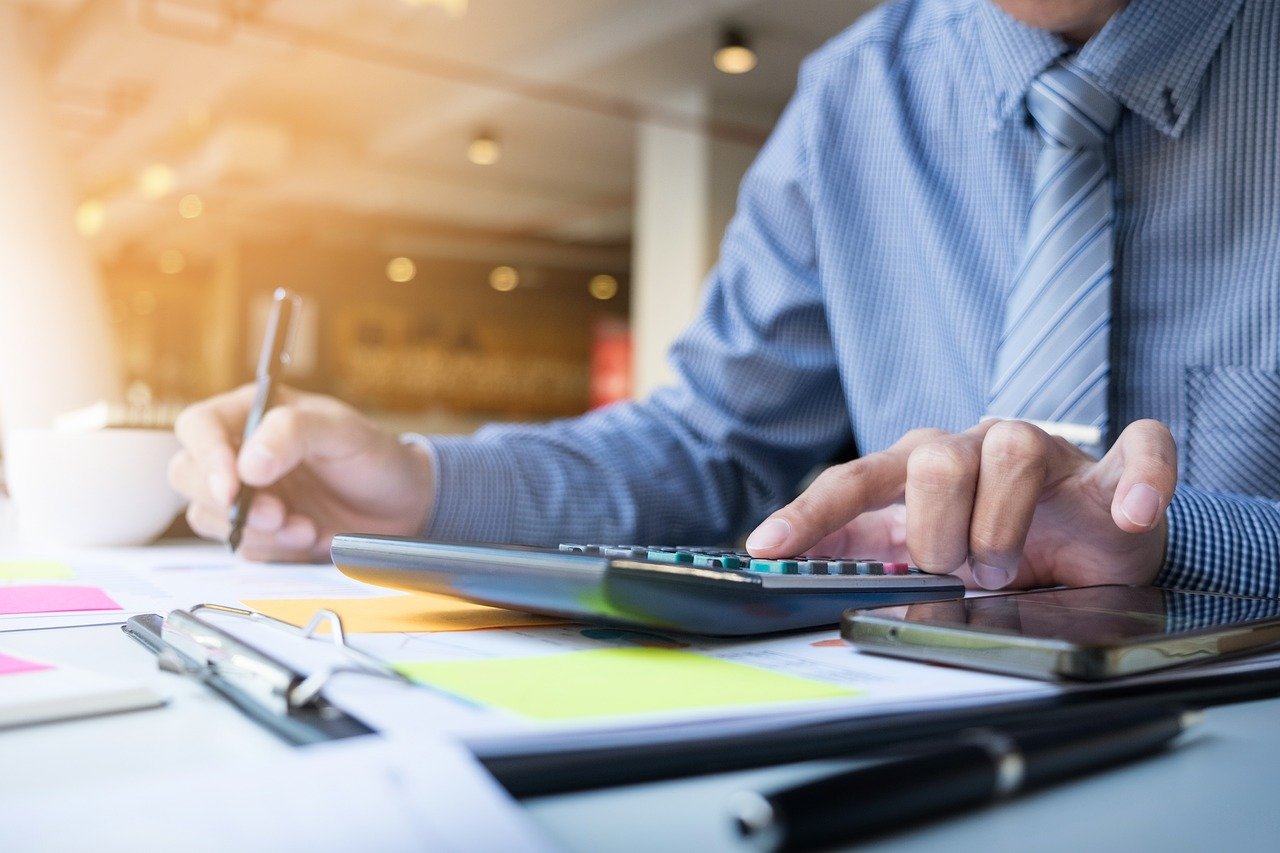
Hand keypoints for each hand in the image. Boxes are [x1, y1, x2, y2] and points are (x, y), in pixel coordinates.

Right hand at [168, 385, 434, 561]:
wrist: (402, 505)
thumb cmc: (373, 456)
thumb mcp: (342, 432)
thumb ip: (294, 433)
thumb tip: (246, 464)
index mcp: (252, 413)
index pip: (198, 427)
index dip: (206, 457)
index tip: (232, 488)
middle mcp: (239, 452)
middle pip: (187, 474)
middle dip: (228, 502)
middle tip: (278, 514)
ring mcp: (244, 493)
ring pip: (207, 516)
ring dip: (254, 530)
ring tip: (306, 528)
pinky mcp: (257, 530)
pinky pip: (239, 545)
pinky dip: (271, 548)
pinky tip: (311, 537)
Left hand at [745, 419, 1176, 589]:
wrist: (1090, 547)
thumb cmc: (1001, 548)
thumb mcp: (930, 559)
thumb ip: (877, 560)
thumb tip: (806, 582)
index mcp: (918, 468)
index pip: (853, 481)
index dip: (810, 513)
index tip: (765, 547)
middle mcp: (970, 447)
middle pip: (930, 461)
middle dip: (938, 534)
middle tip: (960, 572)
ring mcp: (1042, 450)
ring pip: (1010, 451)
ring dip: (1003, 529)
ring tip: (1007, 569)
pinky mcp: (1111, 464)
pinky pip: (1134, 447)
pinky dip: (1136, 481)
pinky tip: (1126, 511)